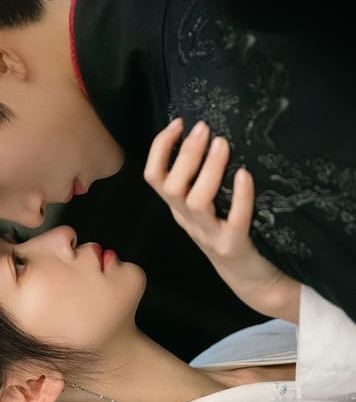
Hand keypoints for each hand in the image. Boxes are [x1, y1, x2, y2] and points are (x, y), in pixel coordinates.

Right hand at [144, 119, 300, 323]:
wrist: (249, 278)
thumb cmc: (229, 232)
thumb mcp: (206, 206)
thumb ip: (199, 179)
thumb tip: (205, 134)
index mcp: (177, 208)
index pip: (153, 177)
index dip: (160, 148)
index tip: (179, 123)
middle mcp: (187, 221)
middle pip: (172, 187)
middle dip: (187, 154)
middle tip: (204, 128)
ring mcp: (209, 235)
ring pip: (196, 202)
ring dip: (208, 170)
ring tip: (223, 144)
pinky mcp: (232, 245)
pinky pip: (234, 220)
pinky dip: (240, 196)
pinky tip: (244, 175)